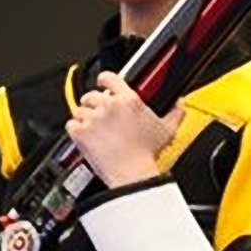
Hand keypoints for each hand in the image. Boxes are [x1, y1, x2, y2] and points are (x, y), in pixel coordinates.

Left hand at [65, 71, 185, 186]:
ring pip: (79, 109)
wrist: (131, 173)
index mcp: (129, 100)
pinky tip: (86, 136)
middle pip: (91, 94)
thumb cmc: (147, 153)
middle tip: (100, 114)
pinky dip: (75, 129)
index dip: (104, 80)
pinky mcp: (80, 131)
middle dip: (94, 103)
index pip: (109, 77)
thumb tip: (179, 104)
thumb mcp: (168, 130)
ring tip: (94, 129)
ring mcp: (92, 118)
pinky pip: (71, 124)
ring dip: (85, 117)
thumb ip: (175, 112)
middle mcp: (108, 105)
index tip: (104, 84)